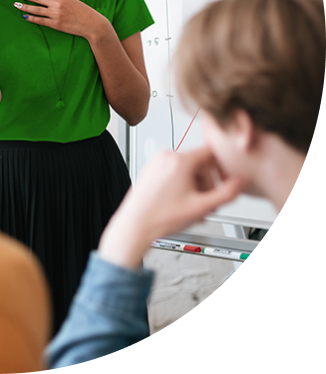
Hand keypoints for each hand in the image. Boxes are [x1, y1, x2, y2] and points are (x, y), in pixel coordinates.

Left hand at [14, 0, 106, 38]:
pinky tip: (24, 16)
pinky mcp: (56, 24)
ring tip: (16, 4)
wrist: (92, 23)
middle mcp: (57, 3)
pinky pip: (40, 20)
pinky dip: (31, 18)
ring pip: (36, 9)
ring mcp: (56, 14)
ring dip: (24, 6)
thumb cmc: (81, 11)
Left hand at [98, 147, 245, 268]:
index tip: (227, 179)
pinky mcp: (151, 170)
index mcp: (180, 160)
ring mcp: (157, 162)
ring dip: (196, 187)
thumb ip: (228, 193)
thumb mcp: (202, 207)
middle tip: (208, 204)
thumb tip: (242, 182)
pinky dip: (182, 185)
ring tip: (194, 207)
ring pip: (187, 169)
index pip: (212, 152)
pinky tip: (182, 203)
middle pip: (200, 163)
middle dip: (208, 184)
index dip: (224, 166)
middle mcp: (167, 156)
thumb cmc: (161, 217)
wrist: (135, 225)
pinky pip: (174, 172)